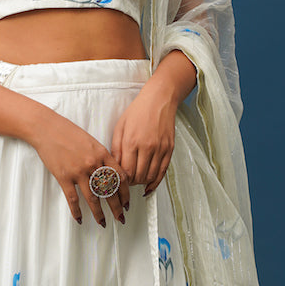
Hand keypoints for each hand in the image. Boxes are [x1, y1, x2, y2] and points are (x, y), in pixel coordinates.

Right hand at [32, 110, 130, 226]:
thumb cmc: (68, 132)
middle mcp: (93, 164)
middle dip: (117, 207)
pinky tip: (80, 219)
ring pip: (93, 198)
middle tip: (121, 218)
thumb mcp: (91, 141)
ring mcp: (78, 171)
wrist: (47, 128)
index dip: (126, 192)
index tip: (127, 202)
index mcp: (102, 154)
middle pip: (109, 190)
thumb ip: (101, 157)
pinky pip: (73, 199)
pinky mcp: (64, 177)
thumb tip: (109, 173)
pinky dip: (77, 211)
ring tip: (103, 222)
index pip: (120, 177)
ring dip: (99, 213)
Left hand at [110, 80, 178, 195]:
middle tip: (127, 182)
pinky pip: (163, 171)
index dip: (122, 180)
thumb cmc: (137, 111)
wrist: (159, 100)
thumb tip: (114, 167)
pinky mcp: (169, 149)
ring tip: (137, 180)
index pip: (126, 171)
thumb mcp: (120, 127)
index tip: (119, 180)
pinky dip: (155, 182)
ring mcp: (160, 149)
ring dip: (142, 182)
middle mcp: (147, 147)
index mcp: (131, 142)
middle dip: (131, 182)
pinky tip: (149, 185)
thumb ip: (116, 148)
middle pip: (138, 176)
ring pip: (151, 176)